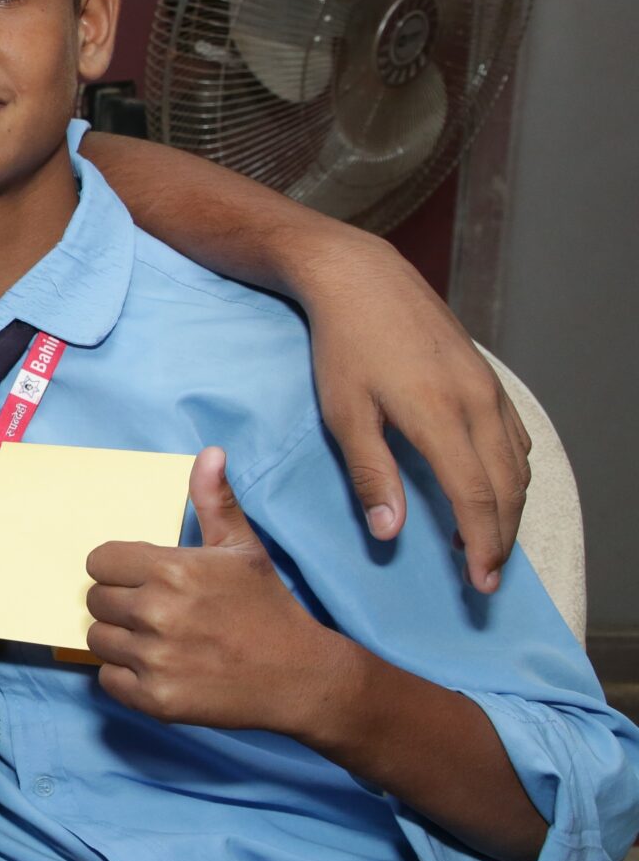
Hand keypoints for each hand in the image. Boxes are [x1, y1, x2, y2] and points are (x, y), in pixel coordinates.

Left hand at [83, 448, 355, 736]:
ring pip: (97, 640)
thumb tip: (209, 453)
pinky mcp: (155, 699)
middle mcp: (157, 612)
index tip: (141, 579)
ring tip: (157, 640)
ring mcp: (154, 658)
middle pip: (95, 601)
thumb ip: (215, 501)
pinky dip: (126, 676)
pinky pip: (107, 680)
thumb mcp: (243, 549)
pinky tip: (160, 667)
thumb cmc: (268, 607)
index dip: (117, 569)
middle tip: (154, 612)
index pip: (99, 561)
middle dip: (119, 603)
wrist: (299, 677)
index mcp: (173, 570)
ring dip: (120, 639)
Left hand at [297, 233, 529, 592]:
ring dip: (508, 508)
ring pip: (517, 464)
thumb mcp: (344, 413)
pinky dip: (510, 472)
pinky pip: (514, 436)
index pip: (477, 499)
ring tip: (482, 539)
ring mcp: (488, 388)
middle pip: (507, 489)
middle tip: (484, 575)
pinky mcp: (487, 377)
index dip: (482, 546)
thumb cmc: (342, 346)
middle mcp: (477, 404)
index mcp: (441, 417)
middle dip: (500, 538)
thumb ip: (370, 474)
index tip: (479, 582)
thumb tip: (391, 533)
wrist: (361, 278)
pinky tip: (491, 487)